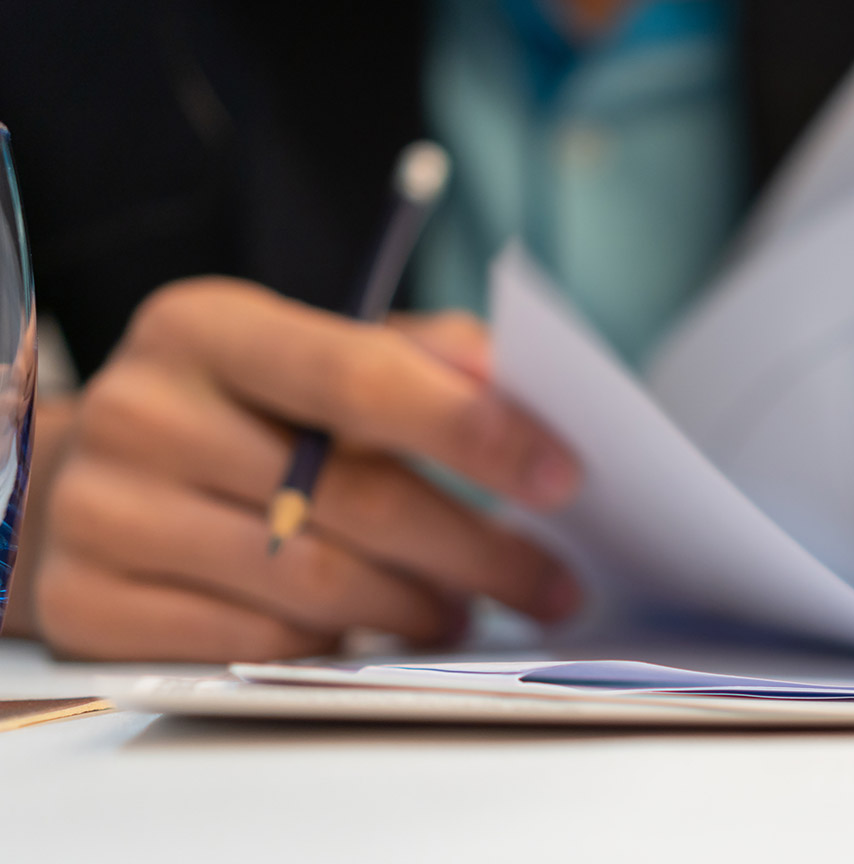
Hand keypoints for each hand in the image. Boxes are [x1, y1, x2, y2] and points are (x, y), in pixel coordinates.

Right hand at [26, 278, 582, 660]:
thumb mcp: (306, 352)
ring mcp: (103, 512)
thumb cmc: (235, 412)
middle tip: (549, 583)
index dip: (474, 431)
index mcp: (206, 327)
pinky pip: (256, 644)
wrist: (83, 474)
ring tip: (463, 611)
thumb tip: (509, 373)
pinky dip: (336, 647)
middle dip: (478, 551)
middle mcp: (143, 411)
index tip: (562, 478)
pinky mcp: (89, 603)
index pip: (362, 377)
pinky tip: (372, 635)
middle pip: (354, 498)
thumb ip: (413, 354)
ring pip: (315, 585)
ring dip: (417, 608)